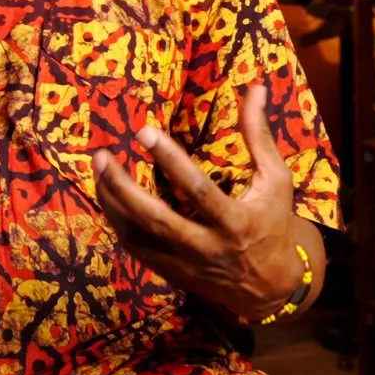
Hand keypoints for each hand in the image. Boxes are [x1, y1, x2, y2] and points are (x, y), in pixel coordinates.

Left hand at [91, 84, 306, 321]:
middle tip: (102, 156)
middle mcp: (206, 247)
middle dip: (125, 189)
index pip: (198, 191)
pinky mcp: (170, 273)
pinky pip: (135, 248)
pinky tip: (107, 195)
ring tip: (98, 170)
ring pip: (138, 237)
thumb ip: (260, 136)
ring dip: (112, 204)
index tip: (145, 131)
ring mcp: (184, 264)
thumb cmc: (272, 223)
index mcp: (235, 222)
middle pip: (157, 220)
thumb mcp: (275, 180)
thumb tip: (256, 87)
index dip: (171, 161)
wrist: (269, 286)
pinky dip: (117, 222)